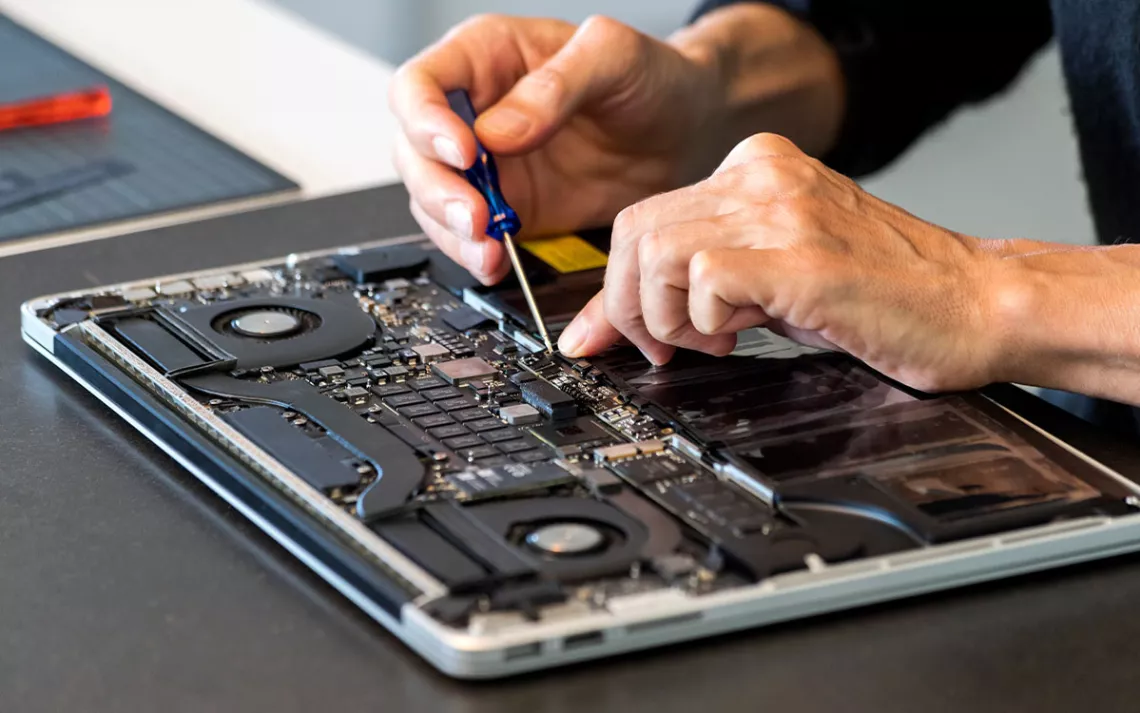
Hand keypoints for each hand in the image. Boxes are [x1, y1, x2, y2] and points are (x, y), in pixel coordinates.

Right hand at [389, 7, 843, 283]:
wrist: (688, 131)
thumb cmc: (652, 77)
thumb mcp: (613, 58)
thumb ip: (556, 87)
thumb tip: (498, 131)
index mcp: (486, 57)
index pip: (420, 84)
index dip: (425, 121)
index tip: (464, 152)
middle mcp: (474, 111)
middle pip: (414, 150)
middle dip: (437, 189)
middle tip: (475, 217)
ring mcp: (488, 166)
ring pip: (432, 200)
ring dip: (451, 230)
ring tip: (489, 248)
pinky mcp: (507, 209)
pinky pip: (468, 236)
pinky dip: (474, 253)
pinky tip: (496, 260)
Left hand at [559, 133, 1009, 392]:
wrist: (978, 305)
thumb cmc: (886, 297)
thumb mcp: (775, 277)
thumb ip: (701, 283)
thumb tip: (622, 324)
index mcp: (757, 169)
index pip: (644, 216)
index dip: (618, 286)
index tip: (610, 334)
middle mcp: (763, 177)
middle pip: (634, 231)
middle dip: (630, 306)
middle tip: (668, 346)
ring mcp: (783, 211)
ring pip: (656, 250)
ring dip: (665, 314)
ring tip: (712, 340)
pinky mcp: (802, 256)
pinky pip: (703, 278)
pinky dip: (704, 321)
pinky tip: (743, 335)